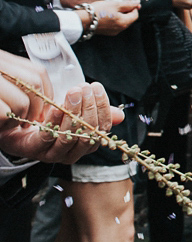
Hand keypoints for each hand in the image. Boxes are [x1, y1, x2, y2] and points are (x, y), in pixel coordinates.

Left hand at [0, 51, 123, 164]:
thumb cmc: (51, 121)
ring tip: (73, 91)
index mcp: (87, 145)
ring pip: (71, 135)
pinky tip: (57, 106)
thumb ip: (96, 114)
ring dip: (74, 111)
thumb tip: (120, 115)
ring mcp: (54, 154)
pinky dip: (54, 119)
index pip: (102, 129)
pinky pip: (48, 136)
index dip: (103, 107)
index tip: (97, 88)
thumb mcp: (77, 115)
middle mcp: (73, 153)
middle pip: (89, 133)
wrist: (20, 130)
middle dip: (89, 107)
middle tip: (84, 87)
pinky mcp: (36, 150)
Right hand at [88, 0, 140, 35]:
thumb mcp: (114, 4)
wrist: (82, 20)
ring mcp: (112, 32)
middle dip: (128, 11)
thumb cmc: (98, 11)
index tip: (131, 1)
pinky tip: (108, 13)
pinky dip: (114, 18)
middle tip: (123, 3)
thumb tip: (137, 3)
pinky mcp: (106, 32)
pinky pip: (114, 24)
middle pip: (129, 19)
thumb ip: (127, 4)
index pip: (135, 15)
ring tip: (114, 7)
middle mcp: (120, 29)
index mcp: (124, 23)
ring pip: (121, 22)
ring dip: (121, 14)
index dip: (134, 7)